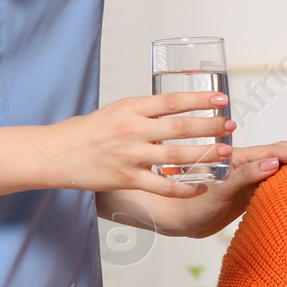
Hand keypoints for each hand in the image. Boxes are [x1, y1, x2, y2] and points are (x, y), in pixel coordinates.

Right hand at [36, 91, 236, 196]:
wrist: (56, 153)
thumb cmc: (87, 131)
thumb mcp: (116, 110)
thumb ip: (144, 112)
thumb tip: (174, 110)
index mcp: (130, 108)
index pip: (171, 101)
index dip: (199, 100)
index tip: (221, 99)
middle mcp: (132, 130)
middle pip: (180, 127)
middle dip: (210, 126)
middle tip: (231, 125)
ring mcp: (130, 156)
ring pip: (176, 156)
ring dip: (205, 155)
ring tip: (226, 153)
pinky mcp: (127, 179)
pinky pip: (163, 186)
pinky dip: (185, 187)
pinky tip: (202, 186)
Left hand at [157, 140, 286, 237]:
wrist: (175, 217)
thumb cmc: (191, 206)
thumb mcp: (218, 193)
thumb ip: (244, 176)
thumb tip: (273, 162)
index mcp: (240, 160)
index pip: (278, 152)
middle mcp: (245, 163)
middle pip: (282, 151)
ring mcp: (247, 173)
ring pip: (280, 159)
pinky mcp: (247, 186)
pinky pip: (274, 173)